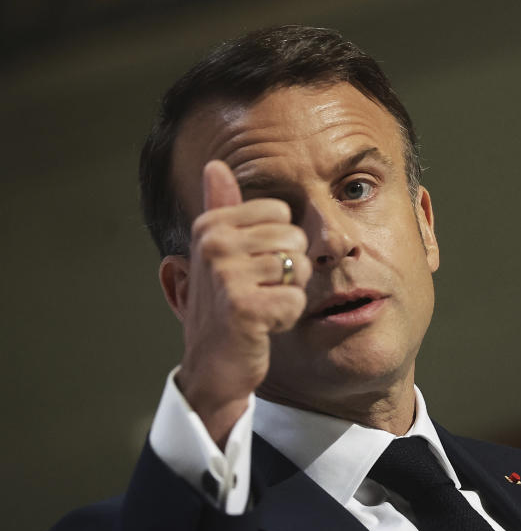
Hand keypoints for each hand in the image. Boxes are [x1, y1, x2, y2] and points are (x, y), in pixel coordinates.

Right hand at [175, 161, 309, 444]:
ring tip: (262, 306)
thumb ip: (221, 207)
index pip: (281, 212)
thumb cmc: (224, 306)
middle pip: (295, 238)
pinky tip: (264, 326)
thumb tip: (215, 165)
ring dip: (288, 294)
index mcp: (211, 225)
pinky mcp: (244, 307)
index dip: (279, 243)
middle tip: (260, 291)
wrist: (213, 365)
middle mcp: (214, 244)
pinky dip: (287, 317)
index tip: (253, 267)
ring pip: (299, 268)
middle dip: (288, 269)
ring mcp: (227, 275)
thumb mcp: (219, 252)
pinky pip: (296, 299)